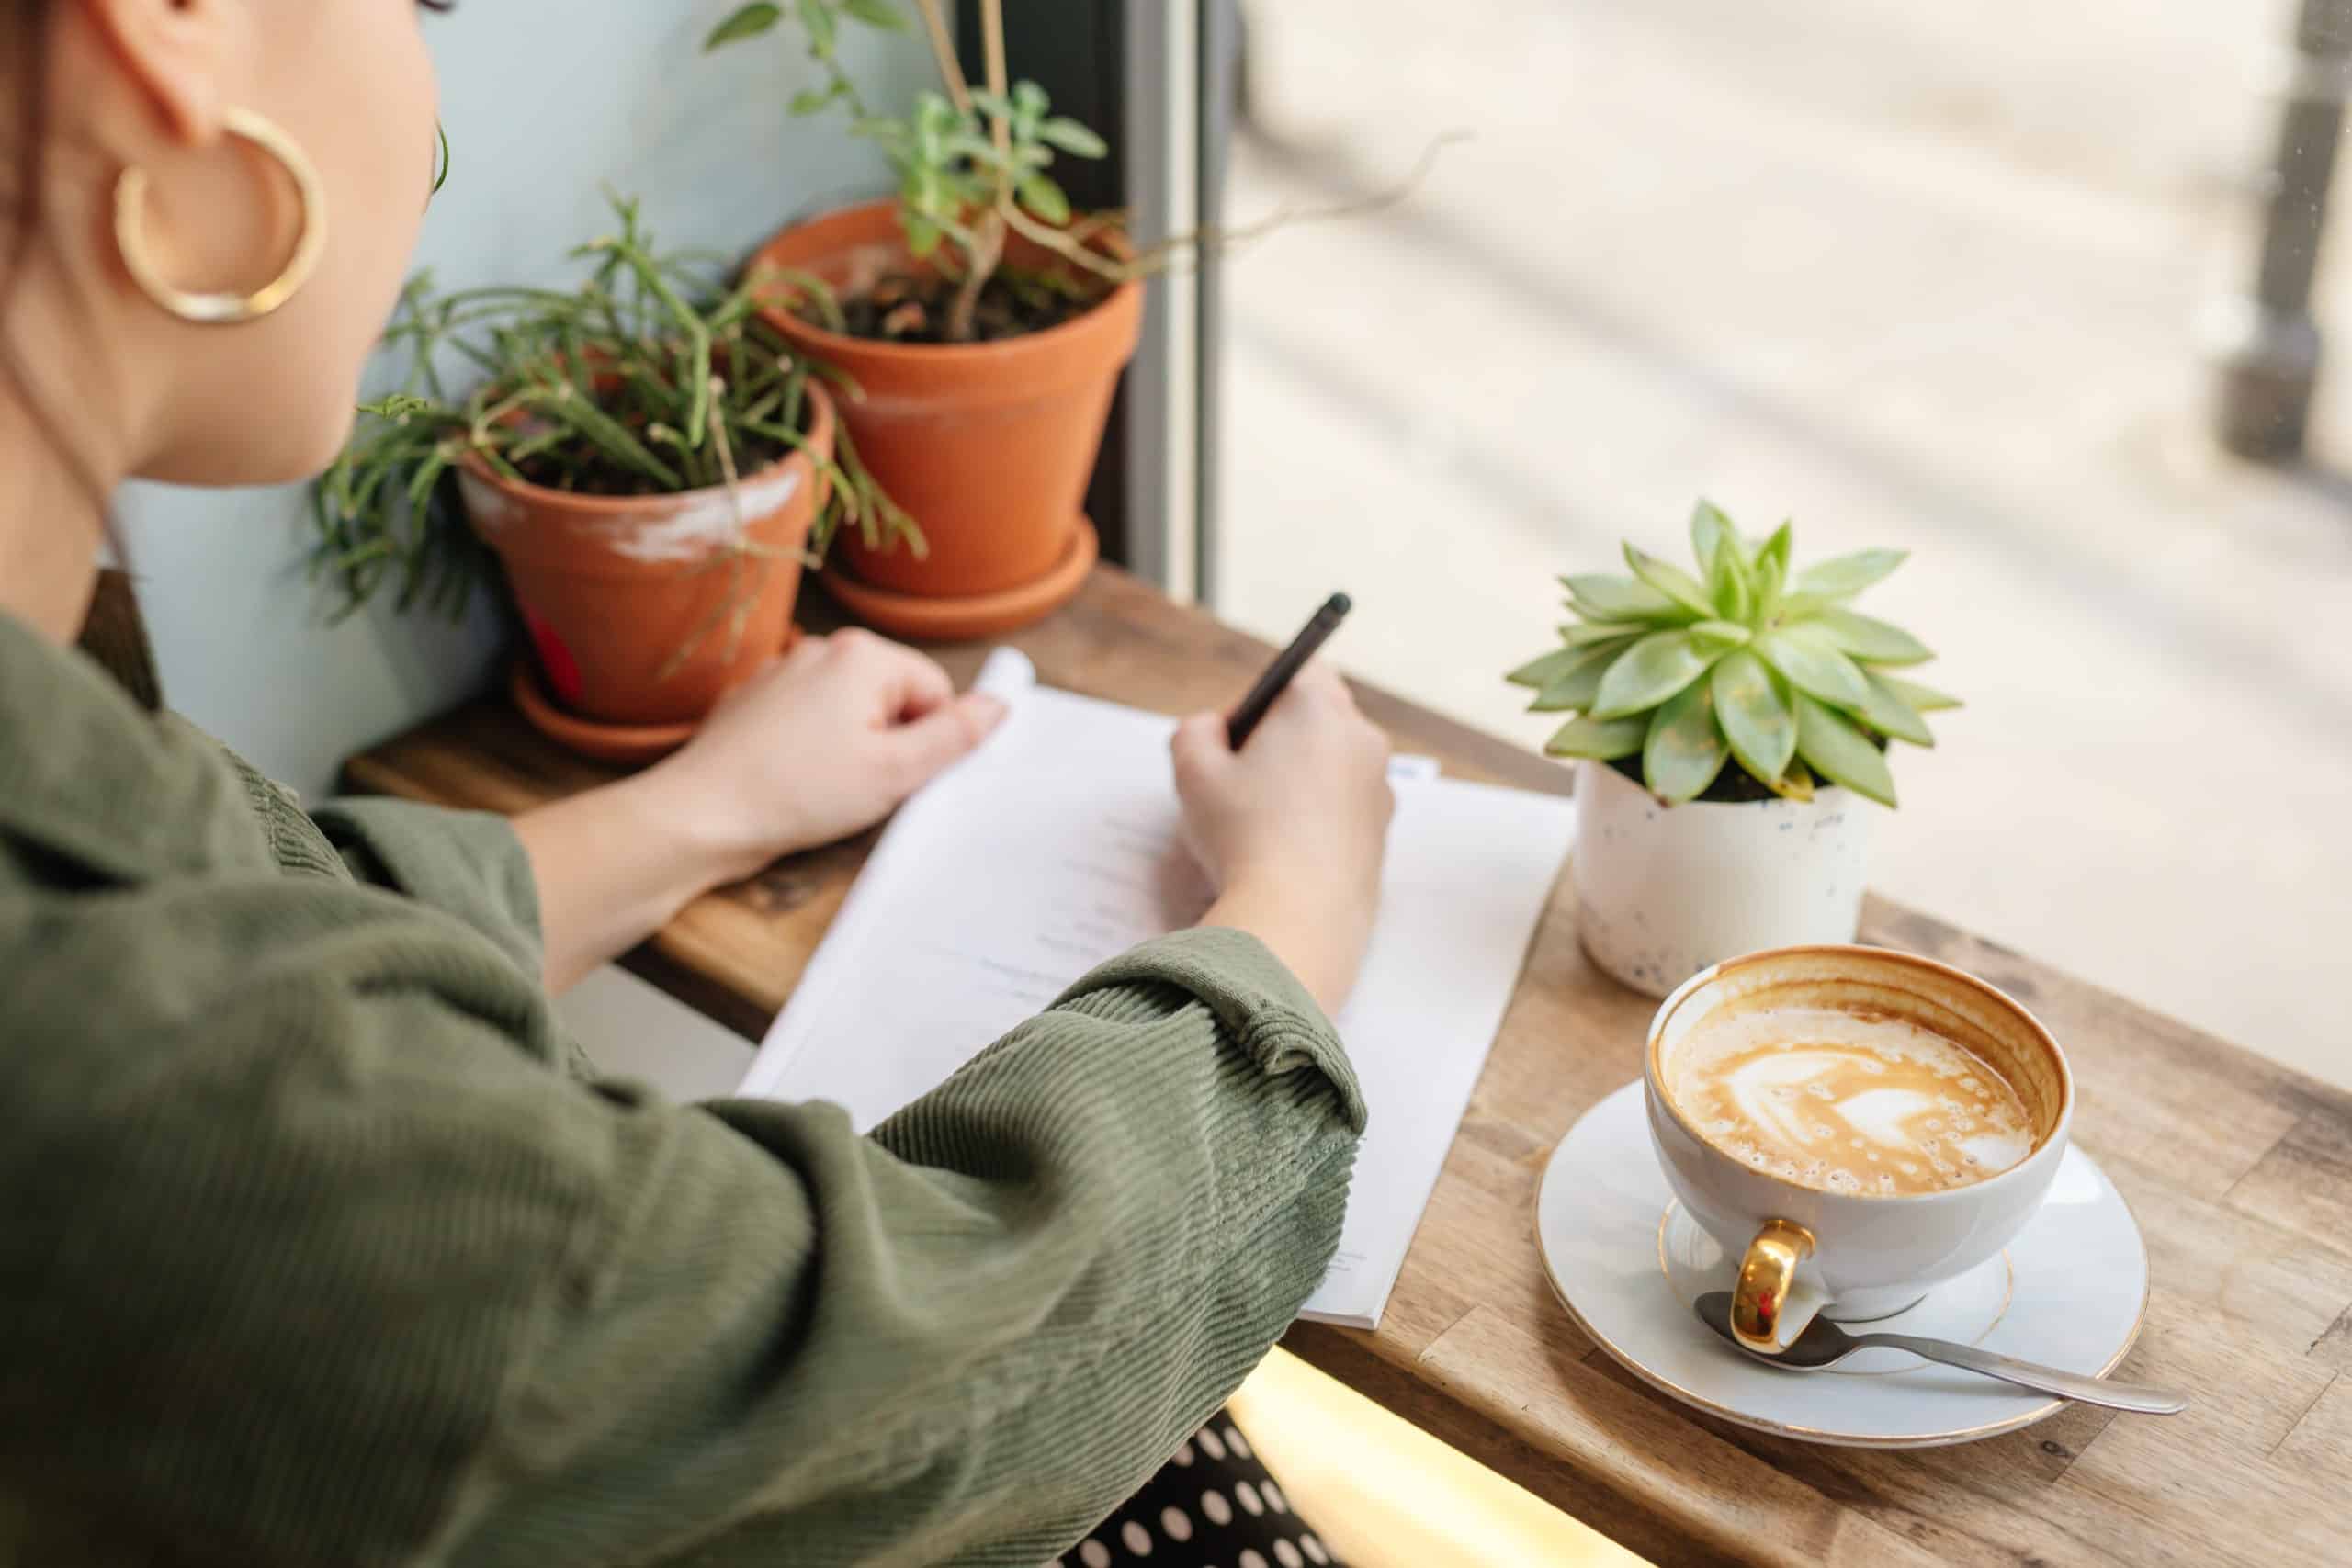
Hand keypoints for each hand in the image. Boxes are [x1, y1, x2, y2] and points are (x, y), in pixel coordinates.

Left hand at [647, 630, 1006, 881]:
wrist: (699, 816)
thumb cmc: (796, 793)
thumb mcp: (896, 772)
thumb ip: (956, 736)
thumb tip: (999, 706)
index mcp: (862, 656)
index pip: (935, 691)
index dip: (930, 742)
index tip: (901, 776)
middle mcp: (820, 651)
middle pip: (892, 698)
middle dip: (890, 745)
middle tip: (863, 788)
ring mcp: (781, 674)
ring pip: (849, 714)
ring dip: (852, 752)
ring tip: (825, 791)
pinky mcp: (753, 705)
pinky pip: (808, 725)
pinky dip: (812, 754)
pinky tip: (794, 787)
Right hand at [1172, 662, 1393, 1013]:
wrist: (1298, 917)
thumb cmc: (1244, 835)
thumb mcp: (1192, 771)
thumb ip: (1194, 732)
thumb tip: (1212, 730)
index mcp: (1319, 709)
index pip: (1303, 669)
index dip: (1263, 696)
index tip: (1235, 736)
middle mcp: (1361, 740)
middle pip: (1318, 719)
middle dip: (1278, 741)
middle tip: (1237, 781)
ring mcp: (1380, 788)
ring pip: (1332, 767)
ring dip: (1298, 783)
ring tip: (1255, 825)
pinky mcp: (1382, 834)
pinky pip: (1344, 810)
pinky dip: (1317, 820)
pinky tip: (1281, 854)